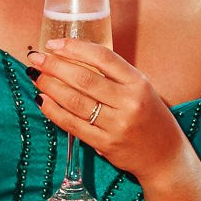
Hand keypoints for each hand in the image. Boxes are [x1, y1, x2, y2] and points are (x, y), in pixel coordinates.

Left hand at [29, 39, 188, 185]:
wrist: (165, 156)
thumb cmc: (149, 117)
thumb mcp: (141, 89)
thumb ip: (114, 76)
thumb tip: (72, 59)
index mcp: (138, 82)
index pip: (103, 58)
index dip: (75, 48)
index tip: (54, 44)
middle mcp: (129, 102)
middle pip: (84, 79)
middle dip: (55, 66)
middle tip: (36, 59)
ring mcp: (117, 125)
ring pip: (75, 101)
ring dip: (50, 87)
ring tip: (36, 76)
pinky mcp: (105, 144)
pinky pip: (73, 125)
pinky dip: (54, 111)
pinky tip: (42, 101)